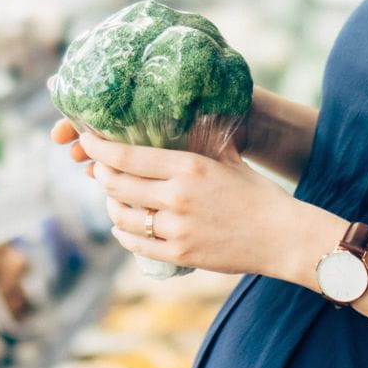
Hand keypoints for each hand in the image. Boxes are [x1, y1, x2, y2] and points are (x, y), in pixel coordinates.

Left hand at [49, 123, 329, 278]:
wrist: (282, 237)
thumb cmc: (257, 193)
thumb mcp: (228, 158)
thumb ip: (202, 139)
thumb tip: (187, 113)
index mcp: (188, 167)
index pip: (127, 155)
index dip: (98, 148)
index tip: (85, 139)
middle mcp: (176, 197)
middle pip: (116, 184)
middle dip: (101, 174)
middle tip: (98, 167)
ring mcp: (176, 229)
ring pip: (121, 215)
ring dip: (110, 204)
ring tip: (112, 196)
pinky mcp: (178, 254)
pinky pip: (135, 243)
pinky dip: (122, 232)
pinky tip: (122, 225)